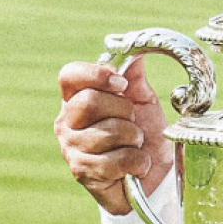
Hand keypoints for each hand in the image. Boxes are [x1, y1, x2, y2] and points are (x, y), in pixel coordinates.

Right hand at [55, 57, 172, 214]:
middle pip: (89, 101)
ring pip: (106, 133)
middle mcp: (67, 122)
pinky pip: (115, 161)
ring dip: (134, 139)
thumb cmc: (144, 135)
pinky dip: (136, 162)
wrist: (154, 177)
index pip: (69, 75)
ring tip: (135, 146)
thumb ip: (134, 74)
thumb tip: (133, 46)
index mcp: (78, 98)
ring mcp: (71, 149)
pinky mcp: (83, 174)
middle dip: (124, 111)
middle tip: (133, 123)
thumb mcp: (142, 100)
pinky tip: (134, 166)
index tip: (121, 84)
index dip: (95, 74)